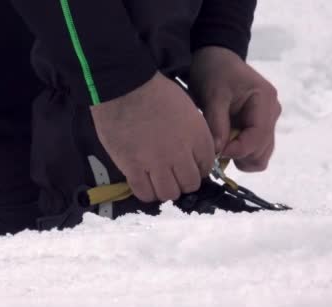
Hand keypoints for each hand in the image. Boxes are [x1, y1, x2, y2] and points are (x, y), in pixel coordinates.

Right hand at [91, 72, 214, 201]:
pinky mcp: (133, 168)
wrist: (126, 87)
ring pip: (169, 193)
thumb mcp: (187, 110)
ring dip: (165, 189)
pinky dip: (146, 193)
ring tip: (156, 180)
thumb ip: (193, 134)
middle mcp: (181, 155)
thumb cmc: (156, 92)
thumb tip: (190, 153)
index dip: (197, 169)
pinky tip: (143, 183)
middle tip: (171, 174)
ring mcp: (156, 164)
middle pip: (189, 185)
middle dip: (182, 181)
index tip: (187, 165)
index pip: (206, 168)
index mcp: (198, 138)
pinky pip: (144, 193)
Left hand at [190, 46, 281, 171]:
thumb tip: (218, 151)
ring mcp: (267, 121)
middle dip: (239, 155)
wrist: (217, 59)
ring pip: (260, 154)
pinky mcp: (258, 126)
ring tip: (220, 145)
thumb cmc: (215, 72)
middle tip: (216, 148)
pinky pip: (254, 148)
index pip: (259, 137)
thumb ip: (216, 122)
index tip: (216, 152)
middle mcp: (272, 113)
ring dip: (240, 157)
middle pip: (262, 150)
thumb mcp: (213, 94)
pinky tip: (224, 144)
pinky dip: (239, 153)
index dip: (238, 150)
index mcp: (265, 101)